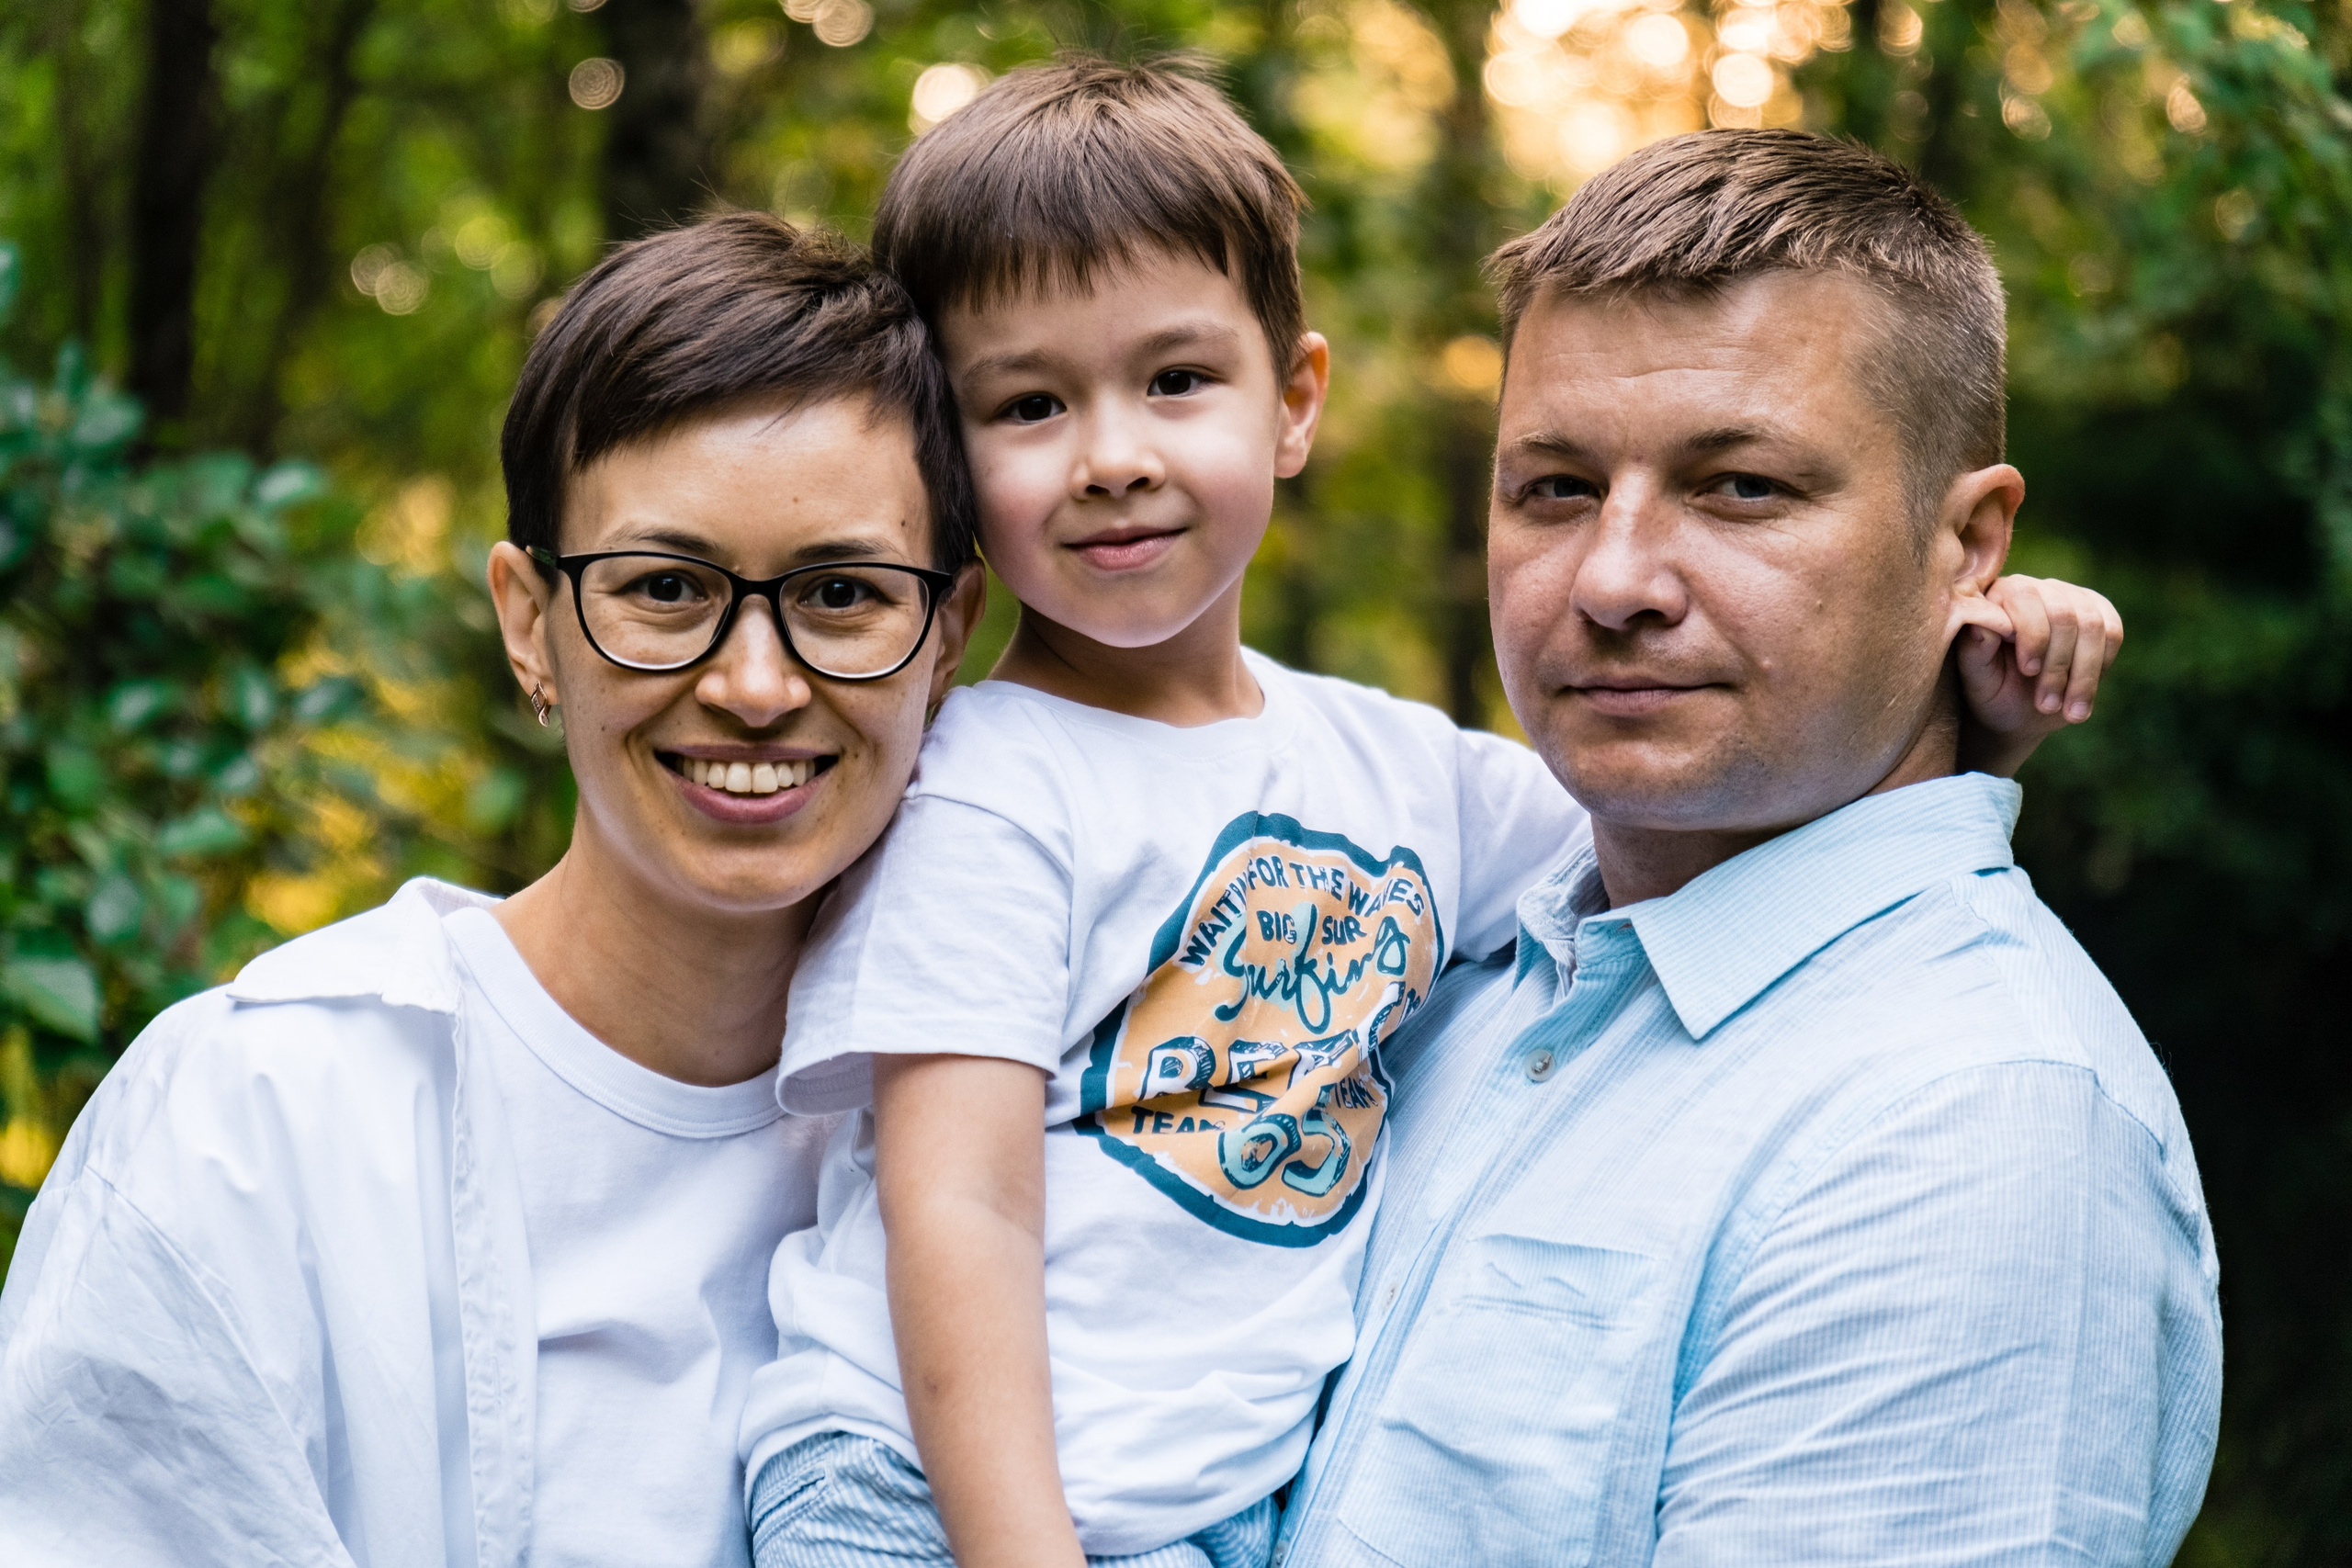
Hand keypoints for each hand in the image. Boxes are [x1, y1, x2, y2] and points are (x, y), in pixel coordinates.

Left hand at [1954, 573, 2124, 777]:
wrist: (2018, 709)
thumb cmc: (1991, 689)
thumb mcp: (1976, 677)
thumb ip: (1974, 650)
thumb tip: (1981, 626)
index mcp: (1999, 595)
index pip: (2025, 597)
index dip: (2032, 635)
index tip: (2029, 671)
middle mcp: (2037, 588)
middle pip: (2064, 614)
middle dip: (2058, 664)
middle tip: (2046, 705)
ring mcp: (2071, 598)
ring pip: (2093, 626)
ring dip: (2083, 674)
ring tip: (2069, 712)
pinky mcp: (2100, 614)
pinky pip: (2112, 634)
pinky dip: (2100, 670)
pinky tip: (2082, 699)